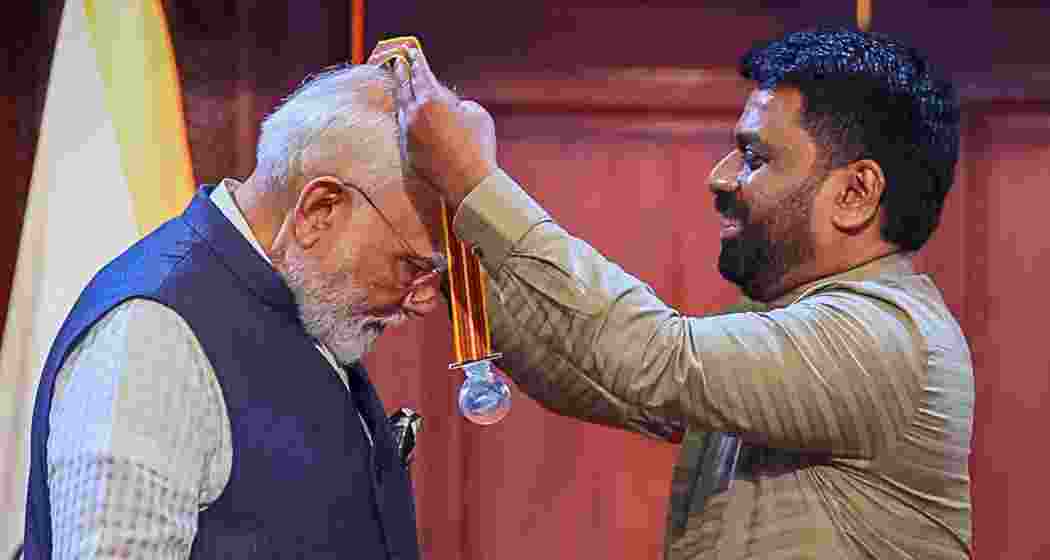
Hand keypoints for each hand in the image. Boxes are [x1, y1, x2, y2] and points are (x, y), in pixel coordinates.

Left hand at [393, 46, 497, 207]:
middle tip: (400, 63)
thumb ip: (458, 103)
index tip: (410, 51)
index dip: (416, 61)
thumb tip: (448, 105)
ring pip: (400, 107)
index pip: (420, 74)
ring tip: (400, 85)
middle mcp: (415, 114)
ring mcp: (408, 133)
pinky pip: (403, 127)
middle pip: (404, 87)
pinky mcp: (407, 150)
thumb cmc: (478, 146)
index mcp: (432, 100)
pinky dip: (404, 116)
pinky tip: (405, 113)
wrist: (467, 182)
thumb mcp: (477, 113)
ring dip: (400, 94)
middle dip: (402, 73)